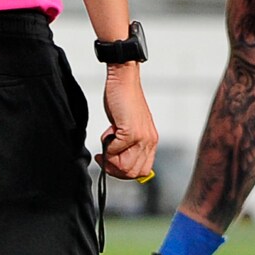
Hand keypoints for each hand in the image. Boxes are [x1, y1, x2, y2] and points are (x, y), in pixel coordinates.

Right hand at [98, 64, 156, 180]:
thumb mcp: (130, 127)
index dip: (124, 172)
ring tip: (106, 143)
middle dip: (114, 169)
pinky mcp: (131, 132)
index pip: (142, 171)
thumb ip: (128, 144)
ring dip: (110, 159)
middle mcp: (149, 141)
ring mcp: (141, 138)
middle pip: (133, 172)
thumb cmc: (124, 100)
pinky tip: (107, 132)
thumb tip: (117, 160)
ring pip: (125, 166)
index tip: (111, 164)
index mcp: (151, 141)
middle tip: (104, 157)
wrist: (124, 81)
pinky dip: (106, 146)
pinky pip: (115, 151)